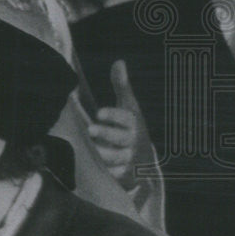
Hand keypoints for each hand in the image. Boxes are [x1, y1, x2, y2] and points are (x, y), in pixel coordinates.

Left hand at [87, 60, 150, 190]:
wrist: (144, 159)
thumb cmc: (130, 127)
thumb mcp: (129, 107)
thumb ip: (121, 86)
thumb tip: (119, 62)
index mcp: (134, 122)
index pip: (126, 118)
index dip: (113, 115)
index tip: (99, 113)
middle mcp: (133, 140)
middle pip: (120, 138)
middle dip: (106, 134)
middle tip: (90, 129)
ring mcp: (129, 158)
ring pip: (114, 157)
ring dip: (102, 153)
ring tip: (92, 148)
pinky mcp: (124, 173)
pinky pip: (114, 173)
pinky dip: (107, 170)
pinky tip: (98, 165)